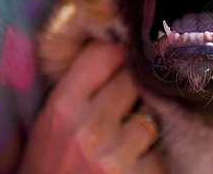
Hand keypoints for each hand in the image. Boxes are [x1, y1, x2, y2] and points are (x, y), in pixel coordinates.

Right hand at [19, 42, 164, 173]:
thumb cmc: (51, 167)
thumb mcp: (51, 124)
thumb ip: (80, 88)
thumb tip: (120, 50)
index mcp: (62, 108)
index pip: (105, 54)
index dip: (119, 55)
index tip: (124, 62)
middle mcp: (88, 128)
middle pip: (135, 79)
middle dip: (136, 86)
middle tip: (131, 99)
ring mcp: (115, 155)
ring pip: (153, 114)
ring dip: (148, 122)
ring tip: (131, 138)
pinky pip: (161, 150)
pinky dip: (154, 155)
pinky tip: (137, 162)